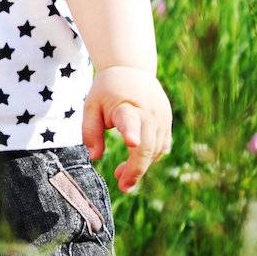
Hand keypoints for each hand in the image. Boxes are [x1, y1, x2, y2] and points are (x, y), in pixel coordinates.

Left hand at [82, 66, 171, 191]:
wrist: (132, 69)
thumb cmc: (107, 90)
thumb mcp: (91, 105)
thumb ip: (90, 131)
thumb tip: (94, 158)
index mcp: (126, 106)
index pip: (130, 120)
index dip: (131, 132)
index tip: (131, 143)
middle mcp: (149, 113)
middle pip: (147, 146)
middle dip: (136, 169)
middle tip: (122, 186)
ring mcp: (161, 118)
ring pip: (156, 151)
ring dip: (140, 166)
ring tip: (120, 175)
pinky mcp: (166, 123)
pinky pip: (161, 147)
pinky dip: (149, 159)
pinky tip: (132, 164)